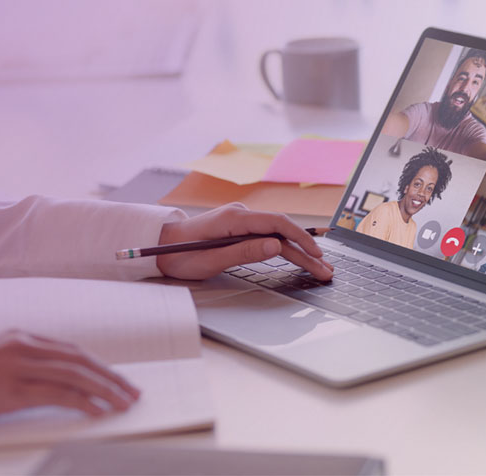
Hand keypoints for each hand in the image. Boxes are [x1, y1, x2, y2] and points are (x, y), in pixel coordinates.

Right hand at [0, 330, 139, 424]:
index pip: (73, 351)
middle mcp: (24, 347)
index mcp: (22, 337)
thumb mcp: (0, 363)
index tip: (119, 380)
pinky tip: (97, 411)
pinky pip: (57, 394)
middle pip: (80, 360)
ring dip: (104, 391)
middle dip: (110, 377)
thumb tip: (67, 381)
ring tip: (122, 404)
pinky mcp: (12, 389)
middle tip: (132, 392)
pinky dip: (82, 402)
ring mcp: (18, 366)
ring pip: (75, 375)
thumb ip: (29, 363)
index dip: (100, 366)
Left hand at [156, 203, 332, 280]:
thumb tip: (276, 247)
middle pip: (282, 231)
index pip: (277, 224)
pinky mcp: (242, 228)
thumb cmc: (178, 255)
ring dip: (300, 251)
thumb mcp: (210, 260)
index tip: (316, 255)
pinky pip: (269, 236)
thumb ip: (245, 252)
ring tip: (320, 267)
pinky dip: (287, 248)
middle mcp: (241, 215)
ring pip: (279, 235)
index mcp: (234, 219)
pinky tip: (301, 257)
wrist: (160, 245)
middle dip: (307, 251)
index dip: (300, 239)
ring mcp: (242, 220)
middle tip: (326, 270)